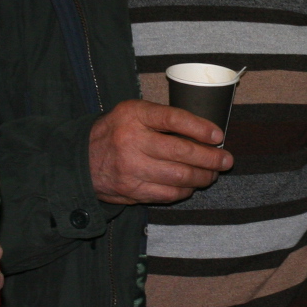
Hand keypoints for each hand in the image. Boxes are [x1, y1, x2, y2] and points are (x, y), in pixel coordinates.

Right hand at [89, 99, 233, 205]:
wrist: (80, 160)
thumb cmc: (116, 131)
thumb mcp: (132, 112)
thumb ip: (162, 118)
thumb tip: (204, 131)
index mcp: (134, 115)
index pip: (174, 119)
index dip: (200, 128)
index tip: (218, 135)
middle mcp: (132, 141)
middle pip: (182, 152)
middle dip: (211, 158)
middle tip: (226, 160)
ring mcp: (131, 168)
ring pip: (179, 176)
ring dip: (203, 177)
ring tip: (212, 174)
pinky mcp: (132, 190)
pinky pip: (168, 194)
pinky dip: (185, 190)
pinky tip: (191, 185)